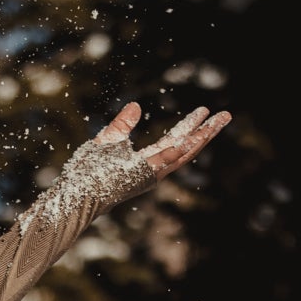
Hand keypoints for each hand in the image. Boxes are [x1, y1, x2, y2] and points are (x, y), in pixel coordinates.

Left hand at [95, 101, 232, 185]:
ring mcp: (149, 174)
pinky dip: (180, 149)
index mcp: (146, 162)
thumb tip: (135, 105)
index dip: (190, 126)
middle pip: (186, 148)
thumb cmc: (87, 174)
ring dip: (203, 137)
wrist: (75, 195)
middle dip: (207, 131)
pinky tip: (196, 136)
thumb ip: (123, 124)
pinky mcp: (142, 175)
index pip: (174, 142)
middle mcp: (152, 170)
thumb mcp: (108, 141)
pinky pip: (165, 160)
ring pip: (183, 153)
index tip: (204, 111)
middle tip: (226, 115)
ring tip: (219, 121)